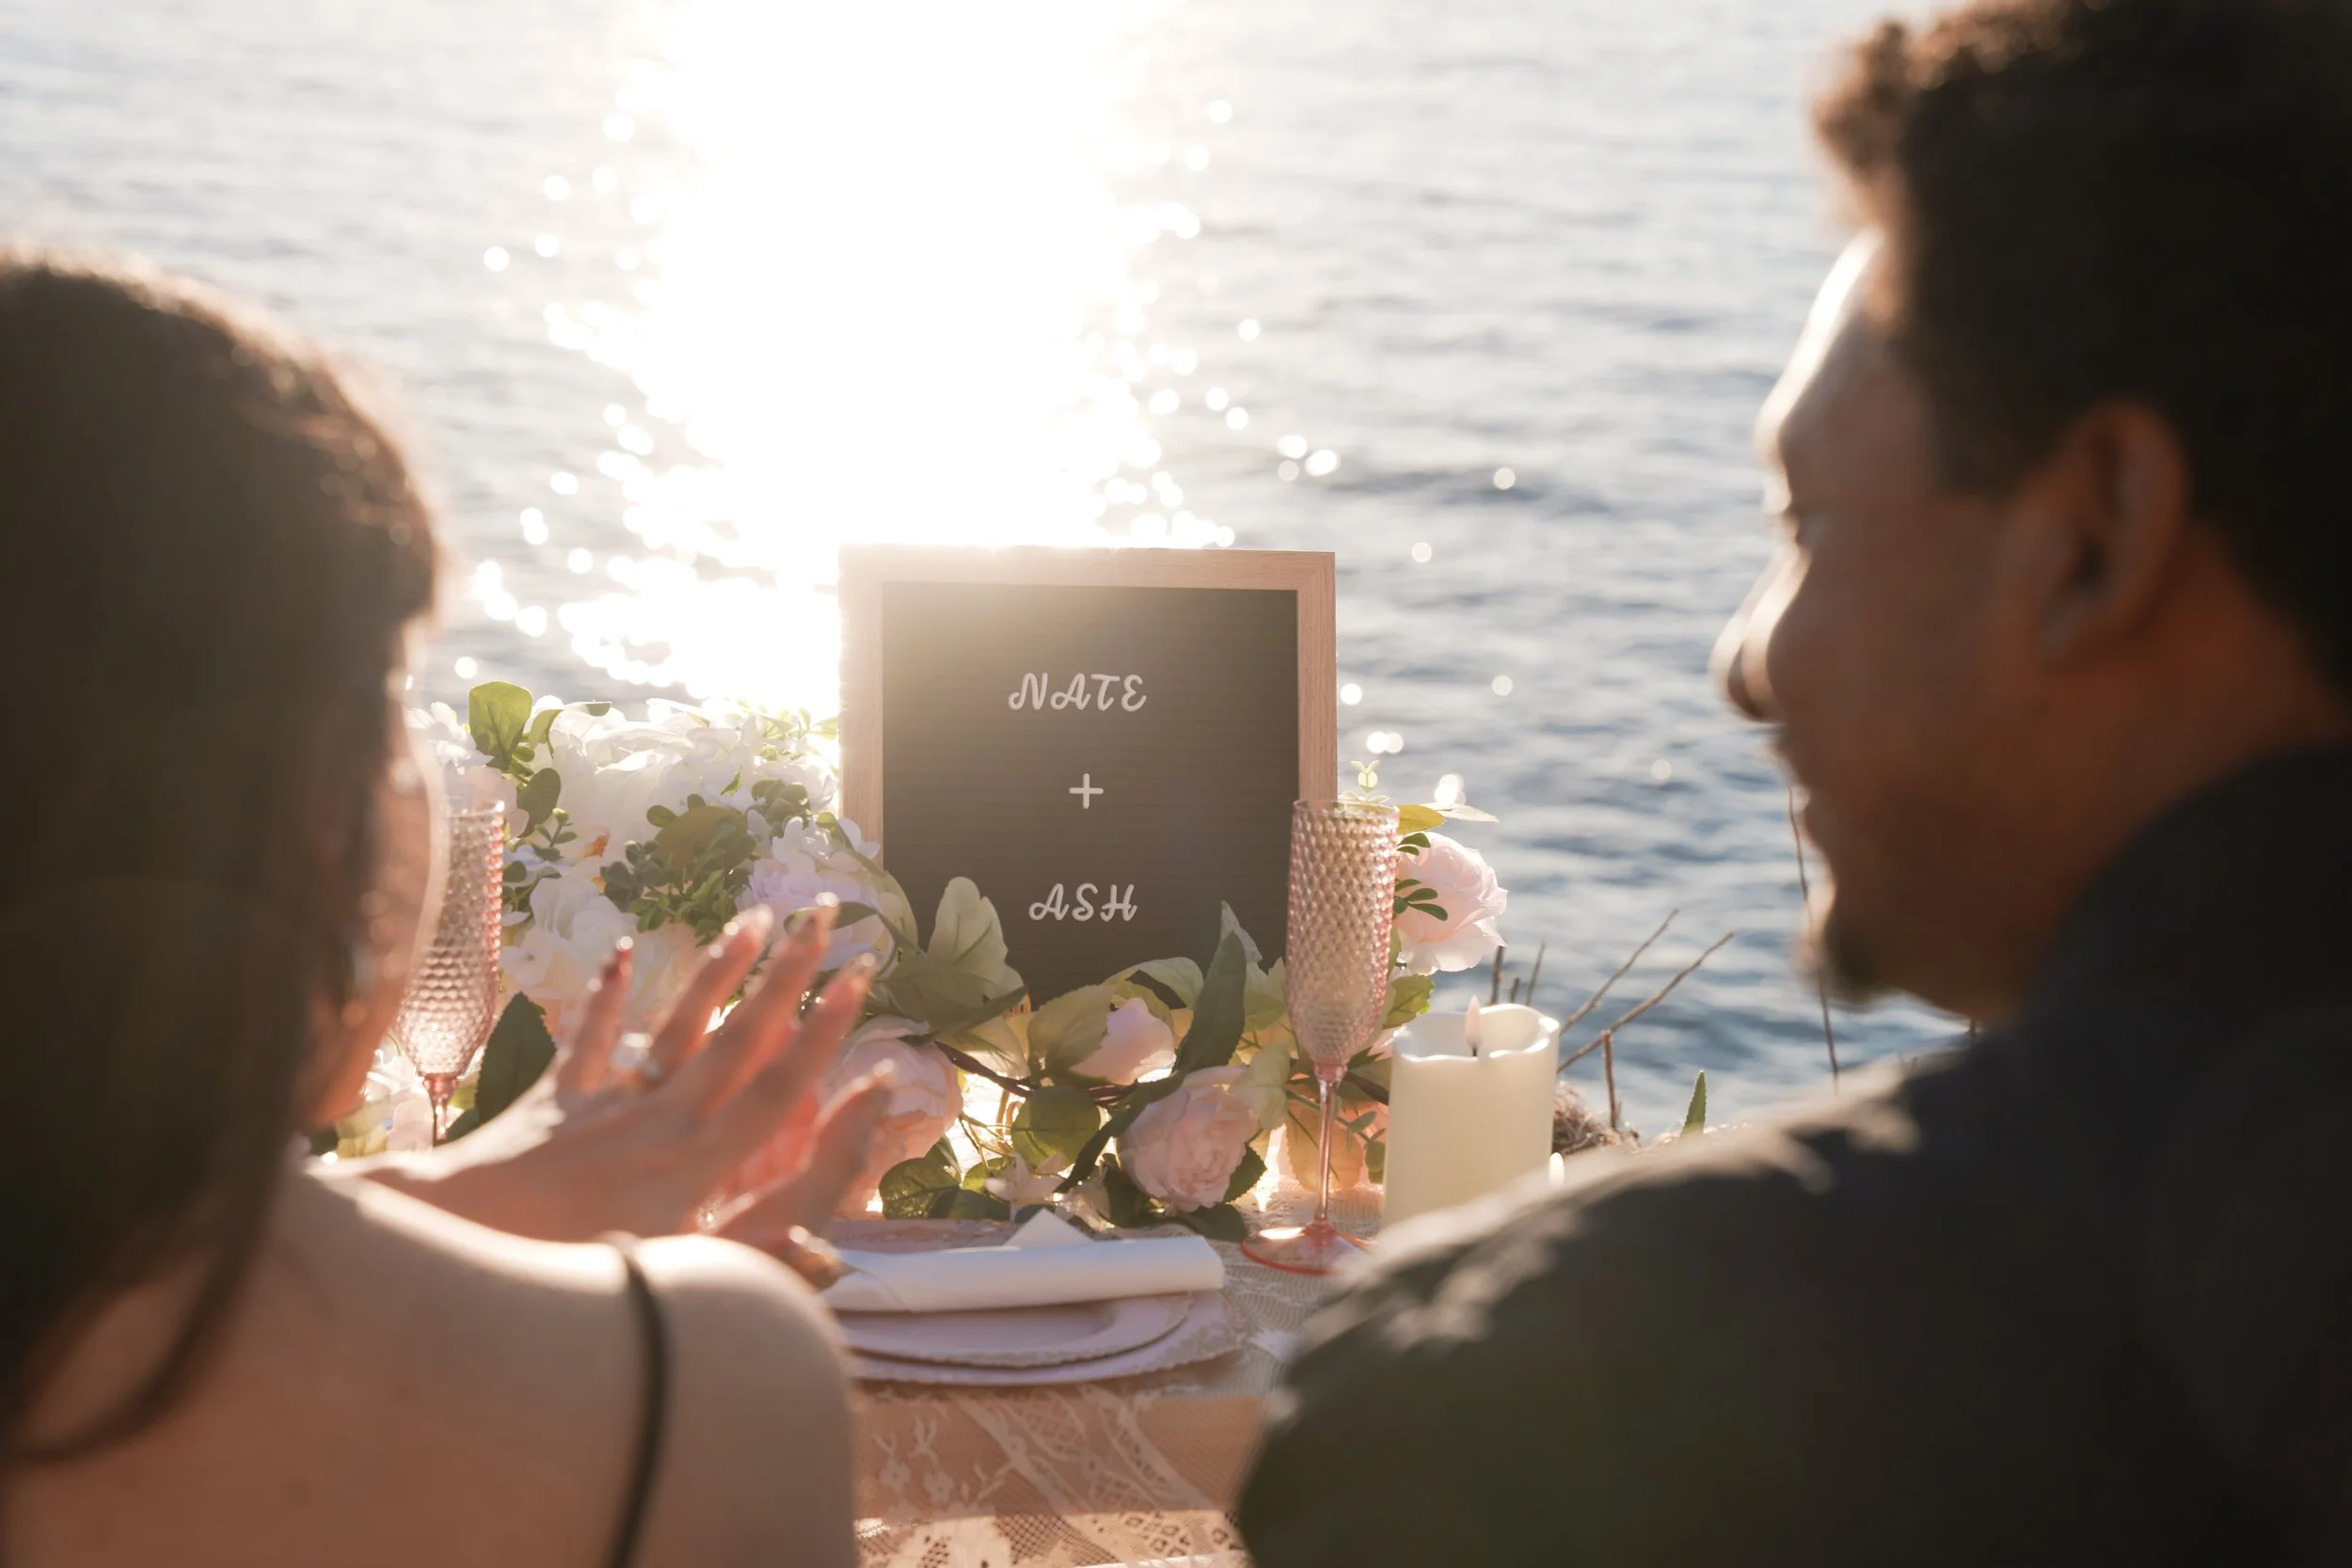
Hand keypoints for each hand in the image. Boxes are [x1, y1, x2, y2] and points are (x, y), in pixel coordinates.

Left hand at [358, 903, 893, 1279]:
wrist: (457, 1242)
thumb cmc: (564, 1274)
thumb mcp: (668, 1281)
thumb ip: (750, 1264)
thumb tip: (827, 1255)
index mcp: (697, 1163)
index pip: (775, 1085)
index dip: (824, 1032)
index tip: (858, 980)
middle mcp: (662, 1121)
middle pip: (739, 1037)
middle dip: (789, 974)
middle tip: (825, 915)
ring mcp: (608, 1105)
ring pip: (677, 1025)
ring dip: (717, 969)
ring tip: (753, 915)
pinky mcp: (556, 1104)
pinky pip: (587, 1042)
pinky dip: (605, 997)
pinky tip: (620, 951)